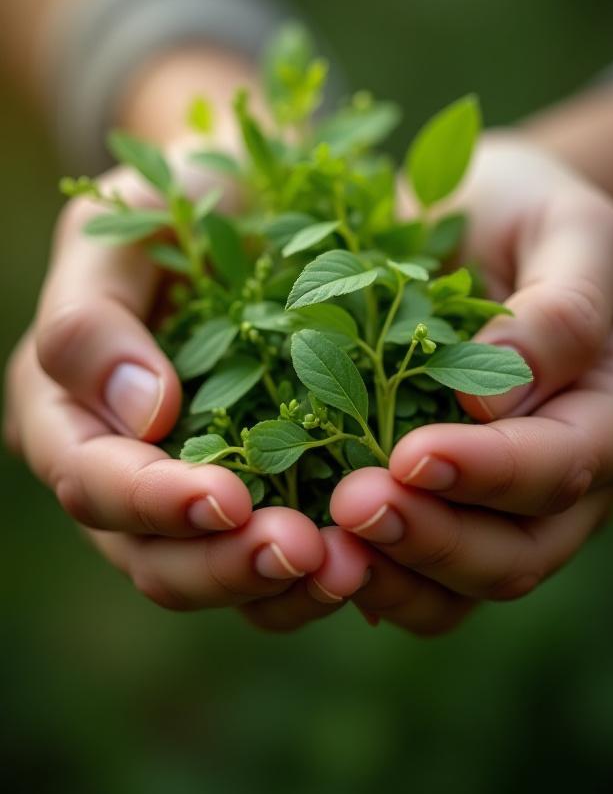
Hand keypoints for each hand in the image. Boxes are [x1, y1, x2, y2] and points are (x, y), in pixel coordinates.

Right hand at [3, 49, 328, 617]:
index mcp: (65, 412)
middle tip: (307, 551)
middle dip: (223, 564)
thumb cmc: (175, 207)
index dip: (153, 501)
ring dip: (274, 586)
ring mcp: (182, 495)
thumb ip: (96, 319)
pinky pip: (266, 564)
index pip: (92, 479)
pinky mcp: (248, 500)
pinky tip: (367, 560)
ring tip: (350, 567)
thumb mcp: (120, 229)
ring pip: (210, 576)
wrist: (244, 208)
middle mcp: (117, 471)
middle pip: (148, 556)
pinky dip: (310, 576)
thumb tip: (143, 416)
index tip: (229, 498)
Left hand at [243, 135, 612, 631]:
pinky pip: (404, 573)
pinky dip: (355, 575)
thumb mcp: (572, 232)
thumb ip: (561, 310)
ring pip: (457, 589)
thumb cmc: (535, 214)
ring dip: (388, 578)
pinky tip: (301, 547)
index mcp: (605, 415)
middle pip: (514, 557)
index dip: (489, 472)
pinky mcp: (433, 505)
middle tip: (351, 507)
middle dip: (432, 541)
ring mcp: (493, 505)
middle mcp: (555, 480)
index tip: (411, 454)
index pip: (560, 468)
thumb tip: (497, 400)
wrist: (480, 223)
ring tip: (316, 544)